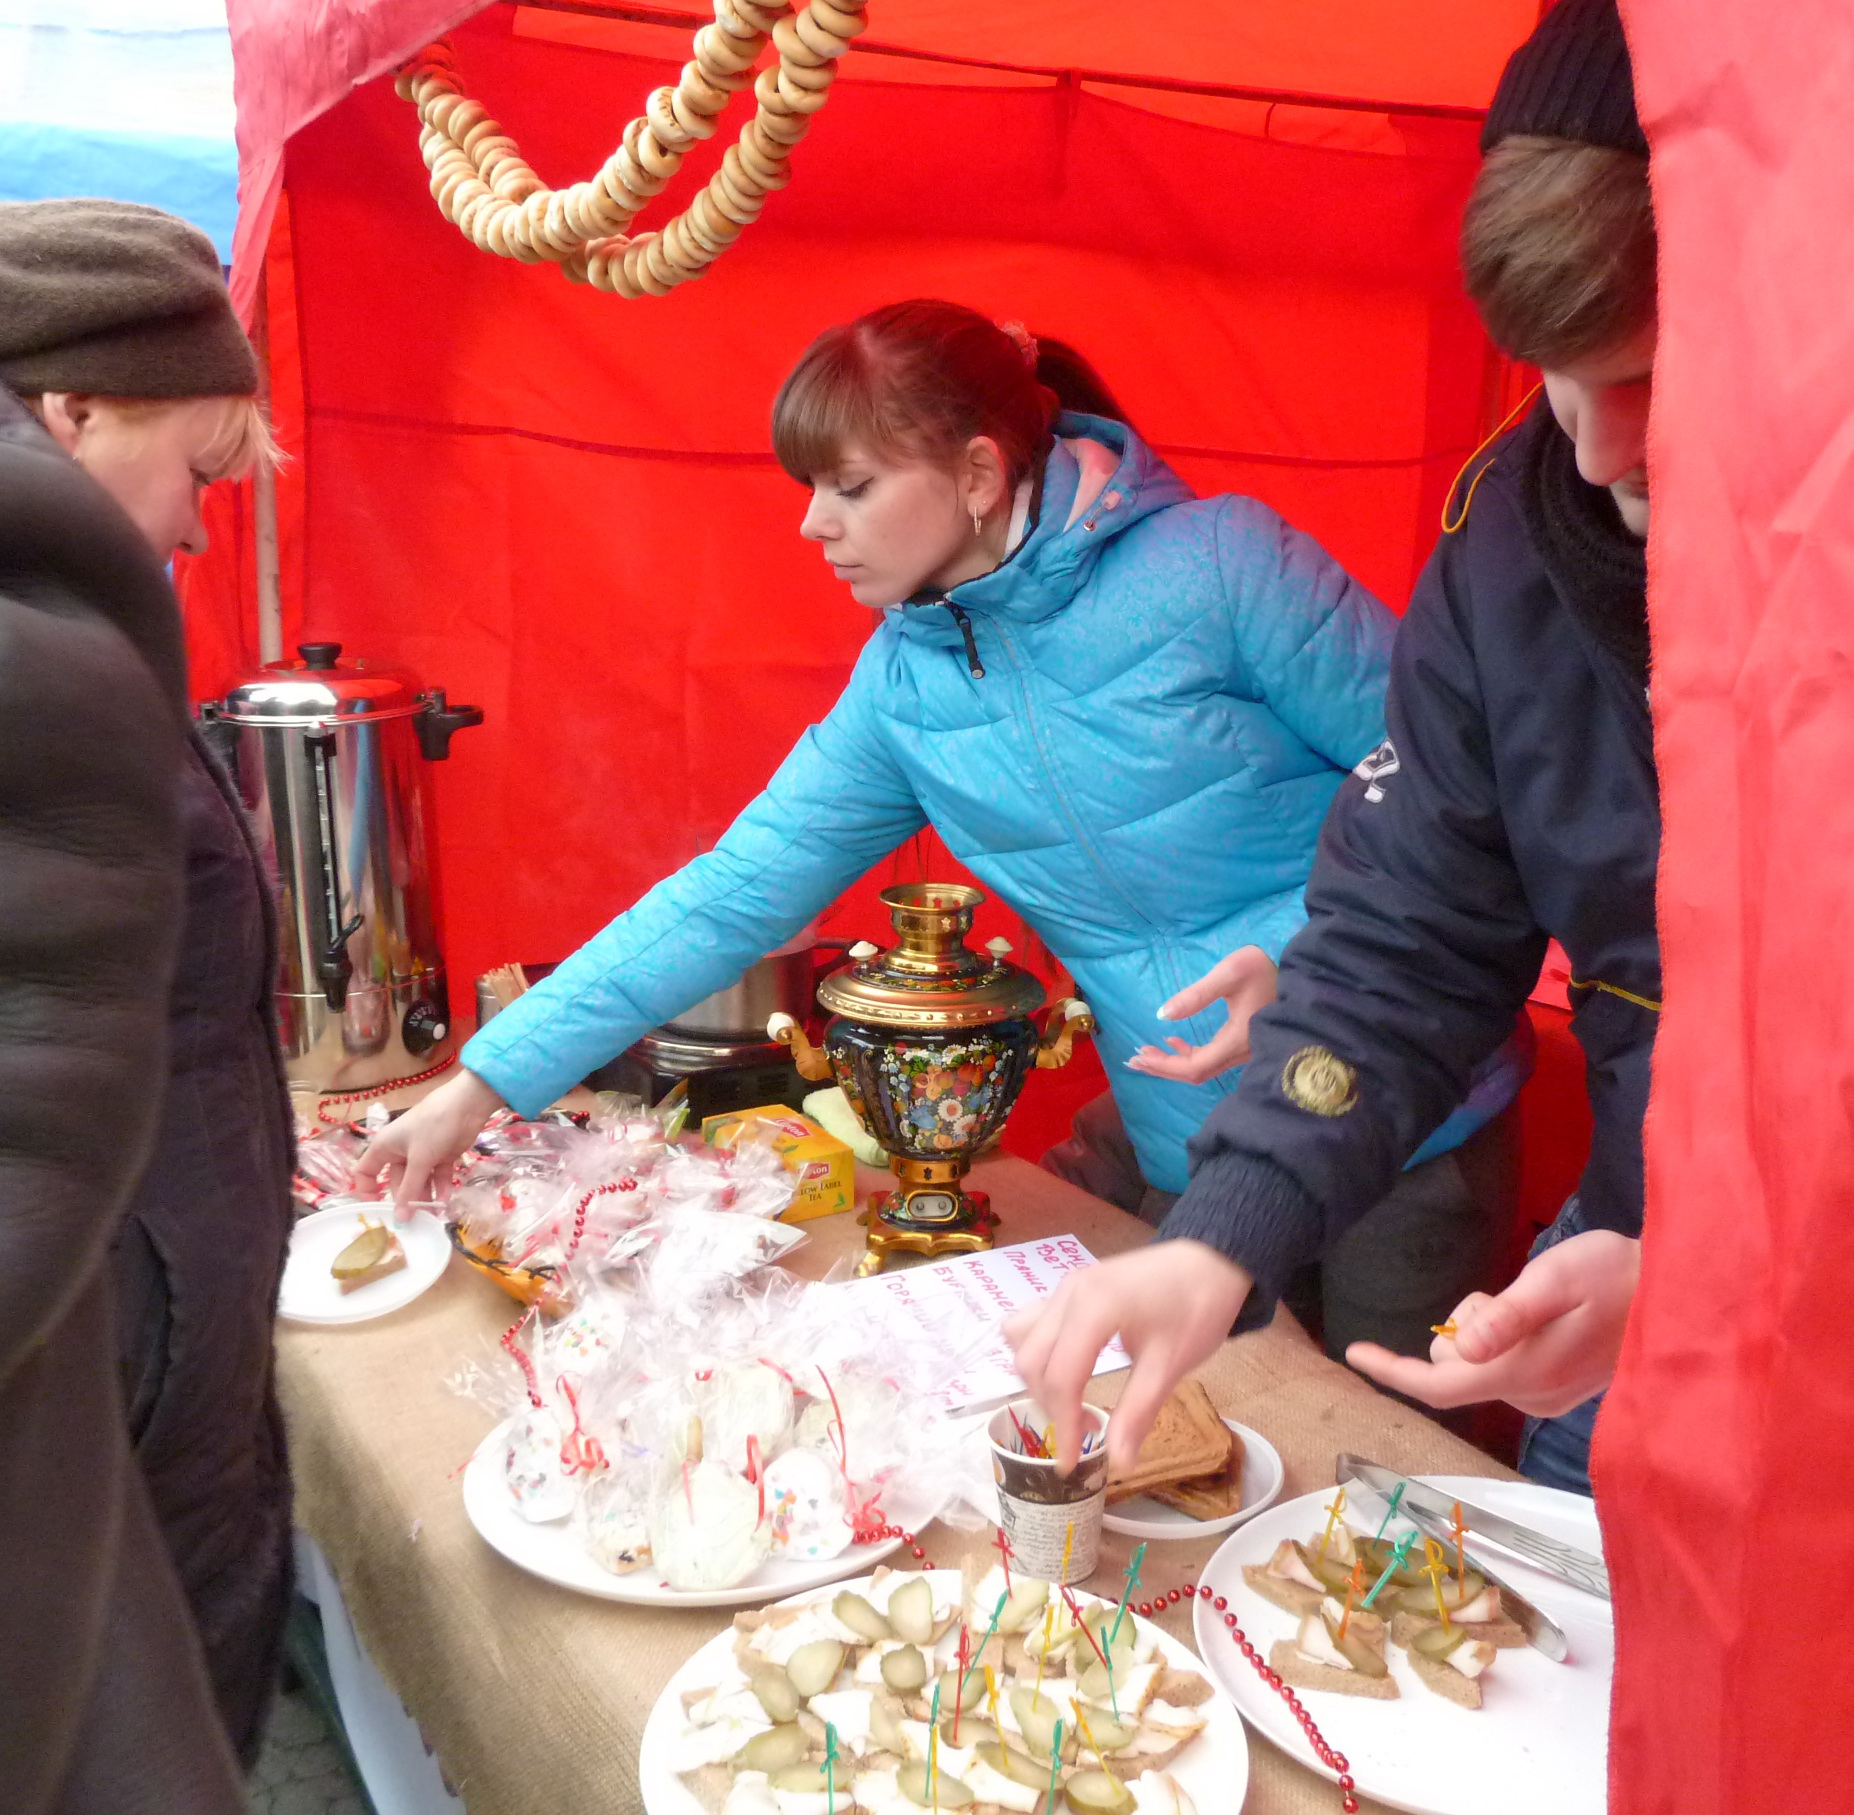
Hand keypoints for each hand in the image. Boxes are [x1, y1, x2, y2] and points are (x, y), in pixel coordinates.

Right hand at [355, 1068, 506, 1217]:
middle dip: (406, 1200)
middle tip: (414, 1222)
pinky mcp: (441, 1156)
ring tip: (432, 1217)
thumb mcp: (419, 1159)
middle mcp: (400, 1152)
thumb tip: (400, 1219)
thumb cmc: (433, 1127)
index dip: (367, 1191)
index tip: (379, 1211)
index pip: (365, 1172)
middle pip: (397, 1183)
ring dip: (425, 1198)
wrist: (467, 1105)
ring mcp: (421, 1154)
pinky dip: (440, 1188)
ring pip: (418, 1182)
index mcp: (384, 1147)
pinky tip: (446, 1201)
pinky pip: (436, 1177)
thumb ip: (410, 1190)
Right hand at [1004, 1241, 1253, 1474]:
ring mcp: (1065, 1286)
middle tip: (1085, 1431)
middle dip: (1051, 1405)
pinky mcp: (1070, 1287)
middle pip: (1032, 1361)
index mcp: (1092, 1308)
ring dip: (1039, 1378)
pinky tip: (1066, 1368)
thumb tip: (1119, 1463)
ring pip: (1024, 1340)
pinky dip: (1040, 1352)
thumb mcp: (1171, 1363)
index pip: (1060, 1377)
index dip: (1062, 1425)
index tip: (1071, 1464)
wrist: (1212, 1259)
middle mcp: (1068, 1293)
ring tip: (1073, 1401)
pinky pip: (1034, 1322)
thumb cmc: (1196, 1307)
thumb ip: (1138, 1411)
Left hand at [1125, 947, 1278, 1083]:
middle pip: (1196, 1073)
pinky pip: (1212, 1058)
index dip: (1165, 1065)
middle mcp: (1241, 1052)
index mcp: (1237, 1040)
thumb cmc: (1263, 968)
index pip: (1195, 1066)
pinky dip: (1188, 1055)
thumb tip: (1163, 1015)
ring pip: (1203, 1068)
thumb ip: (1196, 995)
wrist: (1297, 970)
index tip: (1140, 1055)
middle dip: (1163, 1068)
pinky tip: (1172, 1042)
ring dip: (1173, 1062)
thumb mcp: (1229, 974)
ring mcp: (1244, 1050)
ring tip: (1146, 1052)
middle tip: (1134, 1058)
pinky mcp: (1243, 1043)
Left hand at [1346, 1230, 1641, 1416]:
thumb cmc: (1613, 1275)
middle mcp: (1529, 1397)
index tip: (1354, 1352)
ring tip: (1536, 1301)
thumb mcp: (1555, 1280)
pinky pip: (1504, 1365)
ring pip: (1479, 1363)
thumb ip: (1507, 1316)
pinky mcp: (1558, 1390)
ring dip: (1487, 1328)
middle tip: (1507, 1293)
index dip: (1392, 1370)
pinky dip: (1506, 1339)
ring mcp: (1546, 1399)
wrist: (1675, 1293)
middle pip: (1455, 1366)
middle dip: (1463, 1324)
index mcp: (1520, 1373)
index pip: (1437, 1385)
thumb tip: (1457, 1346)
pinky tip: (1547, 1318)